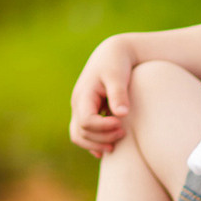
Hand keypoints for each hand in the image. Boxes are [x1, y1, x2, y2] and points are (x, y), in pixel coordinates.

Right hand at [68, 35, 136, 157]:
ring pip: (78, 136)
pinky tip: (108, 147)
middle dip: (102, 138)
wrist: (112, 53)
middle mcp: (77, 104)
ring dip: (96, 143)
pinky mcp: (86, 112)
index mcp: (83, 95)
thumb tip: (121, 113)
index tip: (121, 123)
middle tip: (123, 133)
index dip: (103, 127)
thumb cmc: (116, 63)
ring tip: (116, 144)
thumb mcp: (118, 76)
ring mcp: (79, 109)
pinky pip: (82, 133)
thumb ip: (118, 94)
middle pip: (81, 132)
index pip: (86, 121)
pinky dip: (93, 143)